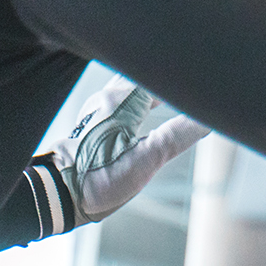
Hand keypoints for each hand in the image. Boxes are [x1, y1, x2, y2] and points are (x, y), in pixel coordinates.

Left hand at [51, 76, 211, 220]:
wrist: (56, 195)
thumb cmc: (98, 178)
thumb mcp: (147, 160)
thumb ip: (180, 134)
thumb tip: (209, 117)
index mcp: (122, 100)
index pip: (157, 72)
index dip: (182, 70)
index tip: (205, 70)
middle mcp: (107, 97)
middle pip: (141, 70)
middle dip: (166, 71)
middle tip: (192, 72)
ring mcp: (97, 108)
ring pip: (128, 81)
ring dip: (150, 80)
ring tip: (172, 82)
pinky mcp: (92, 121)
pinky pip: (119, 95)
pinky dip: (138, 92)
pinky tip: (144, 103)